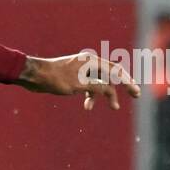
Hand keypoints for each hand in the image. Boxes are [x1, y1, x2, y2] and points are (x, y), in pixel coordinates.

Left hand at [19, 53, 140, 108]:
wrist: (34, 75)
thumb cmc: (55, 78)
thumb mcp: (78, 85)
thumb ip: (97, 88)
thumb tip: (111, 91)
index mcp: (92, 61)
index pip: (115, 71)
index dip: (128, 82)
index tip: (135, 93)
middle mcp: (89, 63)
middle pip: (110, 76)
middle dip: (116, 90)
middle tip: (129, 99)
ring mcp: (82, 70)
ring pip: (98, 83)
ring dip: (100, 96)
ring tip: (98, 108)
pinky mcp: (75, 77)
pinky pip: (89, 86)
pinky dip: (90, 95)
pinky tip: (87, 106)